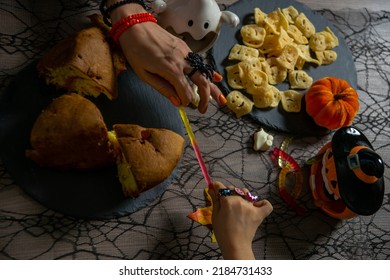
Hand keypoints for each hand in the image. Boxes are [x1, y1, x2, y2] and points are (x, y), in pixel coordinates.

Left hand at [109, 3, 224, 112]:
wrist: (136, 25)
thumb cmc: (136, 51)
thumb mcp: (145, 74)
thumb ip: (163, 89)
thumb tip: (176, 102)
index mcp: (171, 70)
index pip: (186, 92)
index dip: (185, 101)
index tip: (182, 104)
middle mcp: (182, 62)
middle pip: (201, 83)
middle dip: (205, 99)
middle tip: (204, 110)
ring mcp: (186, 53)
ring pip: (205, 72)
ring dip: (213, 87)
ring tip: (220, 99)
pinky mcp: (185, 47)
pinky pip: (200, 62)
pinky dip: (208, 72)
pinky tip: (216, 79)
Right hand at [209, 181, 272, 259]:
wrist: (235, 245)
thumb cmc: (222, 232)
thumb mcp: (215, 216)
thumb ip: (214, 200)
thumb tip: (212, 188)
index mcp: (227, 201)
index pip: (221, 187)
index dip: (217, 186)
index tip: (215, 187)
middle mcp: (240, 200)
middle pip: (233, 189)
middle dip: (228, 192)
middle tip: (226, 202)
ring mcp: (251, 206)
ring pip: (246, 193)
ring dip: (242, 195)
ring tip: (239, 205)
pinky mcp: (259, 213)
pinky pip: (266, 205)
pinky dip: (262, 203)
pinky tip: (257, 206)